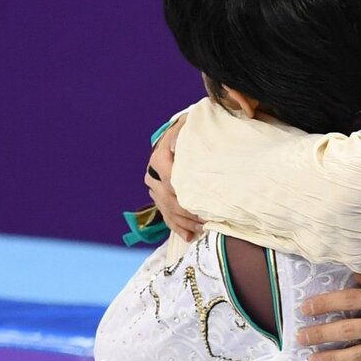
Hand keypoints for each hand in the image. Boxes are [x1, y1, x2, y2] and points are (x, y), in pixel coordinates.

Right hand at [144, 114, 203, 241]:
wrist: (183, 135)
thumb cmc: (192, 130)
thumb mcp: (191, 124)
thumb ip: (187, 129)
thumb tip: (183, 137)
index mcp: (160, 156)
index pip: (169, 178)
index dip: (184, 192)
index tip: (202, 202)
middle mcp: (153, 173)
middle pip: (168, 198)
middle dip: (187, 211)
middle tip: (207, 219)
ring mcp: (155, 187)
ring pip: (167, 209)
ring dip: (185, 221)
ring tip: (202, 228)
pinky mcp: (160, 197)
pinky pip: (166, 216)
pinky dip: (178, 227)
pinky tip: (189, 236)